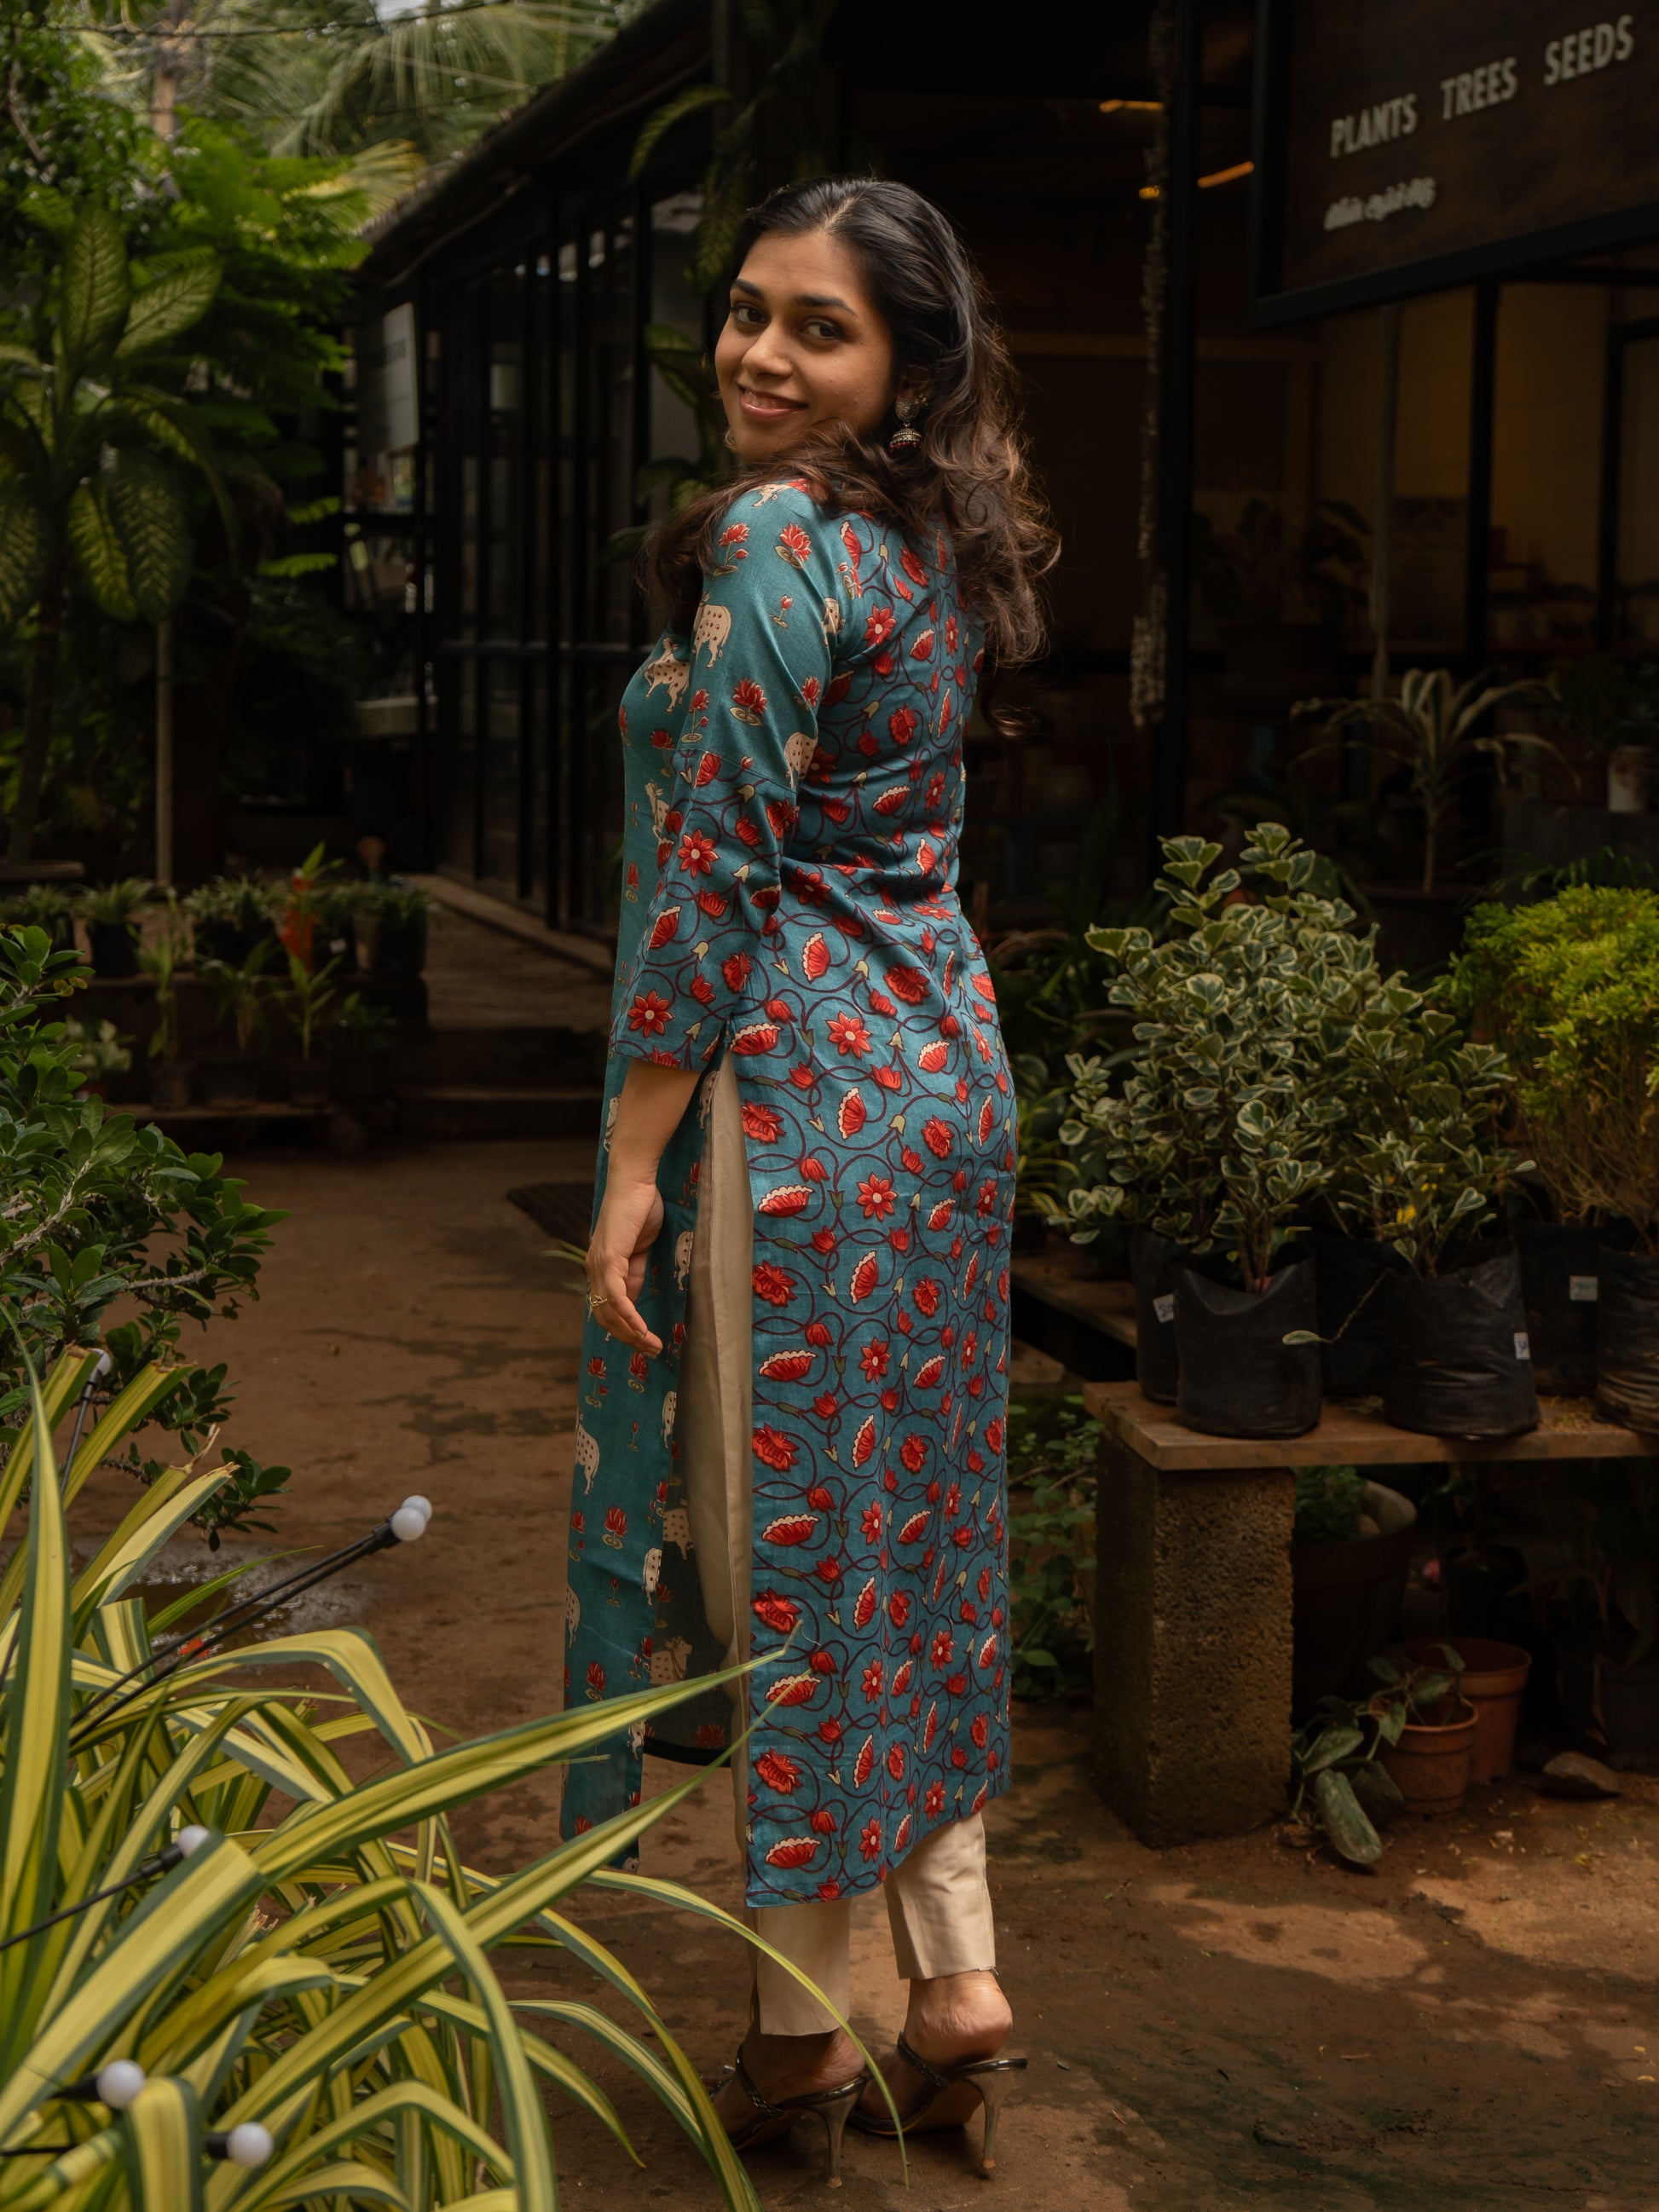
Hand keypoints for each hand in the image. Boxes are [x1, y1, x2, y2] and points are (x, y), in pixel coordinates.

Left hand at [586, 1173, 664, 1352]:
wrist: (635, 1181)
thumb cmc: (640, 1208)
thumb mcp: (639, 1248)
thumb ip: (634, 1273)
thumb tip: (631, 1301)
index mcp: (601, 1267)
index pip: (607, 1308)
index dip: (625, 1329)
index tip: (646, 1342)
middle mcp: (594, 1269)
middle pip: (605, 1317)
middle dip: (629, 1338)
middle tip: (652, 1350)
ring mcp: (599, 1265)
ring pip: (609, 1312)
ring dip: (631, 1333)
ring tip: (652, 1345)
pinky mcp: (609, 1259)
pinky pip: (617, 1298)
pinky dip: (629, 1317)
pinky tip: (642, 1329)